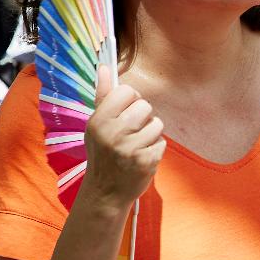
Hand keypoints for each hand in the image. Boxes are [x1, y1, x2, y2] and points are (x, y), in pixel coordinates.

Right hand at [82, 66, 164, 210]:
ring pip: (157, 124)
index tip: (126, 110)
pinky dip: (155, 149)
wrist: (106, 192)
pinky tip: (141, 157)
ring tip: (136, 145)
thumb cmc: (103, 153)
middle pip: (145, 106)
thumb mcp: (97, 125)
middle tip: (132, 132)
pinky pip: (162, 142)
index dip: (131, 99)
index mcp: (99, 120)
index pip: (126, 91)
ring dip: (151, 134)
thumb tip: (104, 66)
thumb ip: (104, 95)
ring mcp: (130, 148)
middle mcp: (113, 132)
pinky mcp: (146, 161)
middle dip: (143, 117)